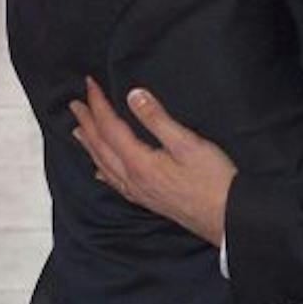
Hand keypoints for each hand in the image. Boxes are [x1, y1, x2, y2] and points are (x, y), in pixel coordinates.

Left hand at [68, 77, 235, 245]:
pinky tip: (101, 172)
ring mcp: (140, 193)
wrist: (229, 219)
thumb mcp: (188, 143)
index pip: (109, 127)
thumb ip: (158, 119)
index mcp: (139, 162)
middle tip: (73, 105)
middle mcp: (133, 179)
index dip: (97, 104)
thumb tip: (132, 95)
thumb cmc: (214, 180)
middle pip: (101, 147)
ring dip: (90, 146)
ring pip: (105, 166)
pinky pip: (116, 183)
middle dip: (87, 123)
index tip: (89, 83)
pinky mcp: (149, 201)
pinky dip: (104, 171)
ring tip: (78, 132)